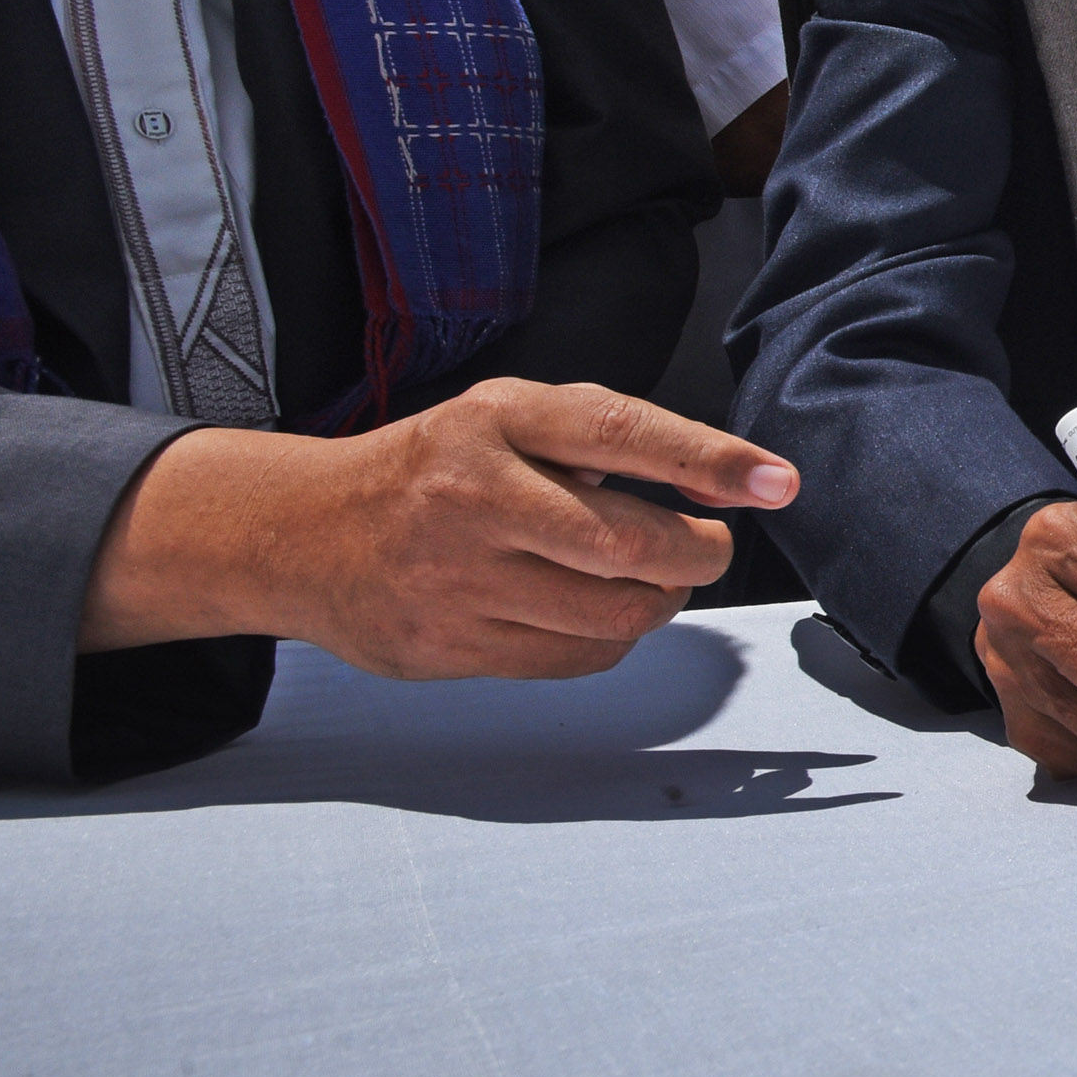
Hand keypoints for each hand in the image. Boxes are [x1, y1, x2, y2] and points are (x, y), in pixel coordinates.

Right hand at [79, 378, 797, 676]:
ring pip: (610, 612)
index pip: (622, 433)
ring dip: (660, 602)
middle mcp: (474, 495)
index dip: (711, 459)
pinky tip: (599, 612)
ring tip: (654, 579)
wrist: (300, 534)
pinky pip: (572, 657)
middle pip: (628, 544)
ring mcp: (456, 578)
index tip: (776, 481)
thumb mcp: (506, 419)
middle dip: (697, 552)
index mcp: (495, 421)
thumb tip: (726, 477)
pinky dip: (612, 638)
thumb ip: (602, 437)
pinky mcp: (447, 645)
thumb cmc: (434, 469)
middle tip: (708, 545)